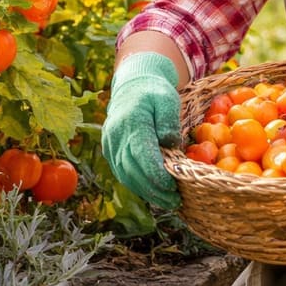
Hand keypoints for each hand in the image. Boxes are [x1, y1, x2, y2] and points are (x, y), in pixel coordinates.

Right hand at [102, 52, 182, 208]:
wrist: (132, 85)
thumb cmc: (154, 92)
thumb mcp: (167, 99)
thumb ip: (168, 121)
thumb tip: (170, 144)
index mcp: (131, 122)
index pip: (141, 155)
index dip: (155, 175)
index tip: (172, 187)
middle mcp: (116, 135)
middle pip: (132, 170)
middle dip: (154, 190)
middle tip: (175, 201)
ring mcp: (110, 144)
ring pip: (125, 175)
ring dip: (146, 191)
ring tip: (168, 200)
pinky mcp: (110, 150)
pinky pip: (122, 172)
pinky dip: (137, 185)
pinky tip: (154, 191)